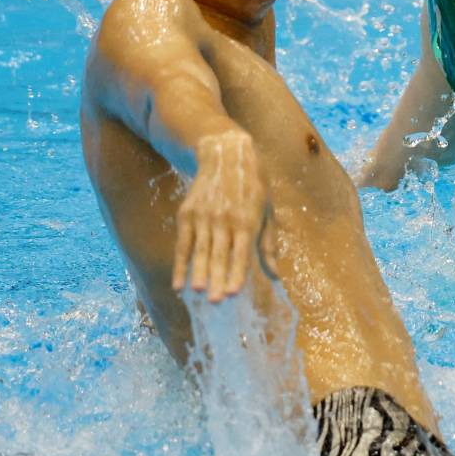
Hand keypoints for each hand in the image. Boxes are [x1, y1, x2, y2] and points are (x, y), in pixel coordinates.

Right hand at [172, 130, 275, 301]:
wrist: (225, 154)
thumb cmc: (253, 186)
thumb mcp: (267, 210)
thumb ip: (268, 244)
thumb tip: (276, 275)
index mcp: (247, 219)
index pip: (242, 252)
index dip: (237, 272)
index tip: (234, 292)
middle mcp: (224, 219)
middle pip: (220, 254)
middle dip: (218, 279)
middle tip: (216, 301)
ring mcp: (204, 216)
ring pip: (201, 250)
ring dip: (198, 273)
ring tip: (197, 293)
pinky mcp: (187, 214)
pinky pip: (183, 244)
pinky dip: (180, 264)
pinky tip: (179, 282)